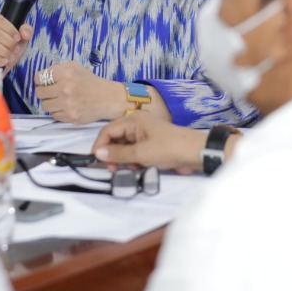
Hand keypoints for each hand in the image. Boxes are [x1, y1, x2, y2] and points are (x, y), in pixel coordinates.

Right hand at [0, 15, 32, 71]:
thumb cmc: (4, 50)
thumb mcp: (17, 39)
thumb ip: (26, 31)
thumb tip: (24, 32)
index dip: (10, 29)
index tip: (18, 38)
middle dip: (9, 43)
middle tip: (14, 51)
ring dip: (3, 52)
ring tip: (9, 57)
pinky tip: (3, 62)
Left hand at [33, 62, 128, 123]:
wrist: (108, 98)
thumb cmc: (91, 81)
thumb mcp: (76, 67)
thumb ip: (58, 69)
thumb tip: (42, 76)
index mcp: (66, 74)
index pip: (39, 78)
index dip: (39, 80)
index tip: (43, 82)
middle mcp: (65, 89)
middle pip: (39, 93)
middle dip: (43, 91)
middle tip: (49, 91)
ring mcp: (67, 105)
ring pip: (45, 105)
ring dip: (49, 102)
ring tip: (58, 99)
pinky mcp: (71, 117)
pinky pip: (54, 115)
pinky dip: (58, 111)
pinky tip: (66, 106)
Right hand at [92, 114, 207, 172]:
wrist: (195, 153)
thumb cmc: (168, 148)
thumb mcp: (141, 153)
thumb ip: (118, 154)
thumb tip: (98, 153)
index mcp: (133, 120)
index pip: (108, 131)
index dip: (100, 145)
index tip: (96, 162)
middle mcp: (136, 125)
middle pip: (115, 139)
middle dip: (113, 154)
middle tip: (113, 169)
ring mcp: (144, 135)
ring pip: (124, 147)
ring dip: (124, 159)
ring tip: (130, 169)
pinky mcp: (150, 145)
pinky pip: (134, 152)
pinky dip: (133, 161)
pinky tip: (138, 168)